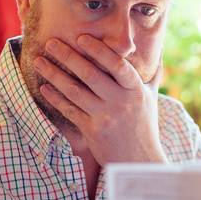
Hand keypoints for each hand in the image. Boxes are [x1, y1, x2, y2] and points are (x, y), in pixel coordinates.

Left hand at [33, 35, 166, 165]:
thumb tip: (161, 46)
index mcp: (136, 90)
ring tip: (39, 62)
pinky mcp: (93, 132)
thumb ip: (154, 72)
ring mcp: (106, 117)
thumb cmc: (145, 126)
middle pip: (91, 74)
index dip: (98, 50)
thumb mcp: (151, 97)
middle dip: (68, 56)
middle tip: (50, 42)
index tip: (81, 37)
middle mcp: (121, 102)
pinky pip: (70, 110)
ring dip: (55, 75)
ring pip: (76, 91)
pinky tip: (45, 87)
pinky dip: (56, 98)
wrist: (139, 162)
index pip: (117, 65)